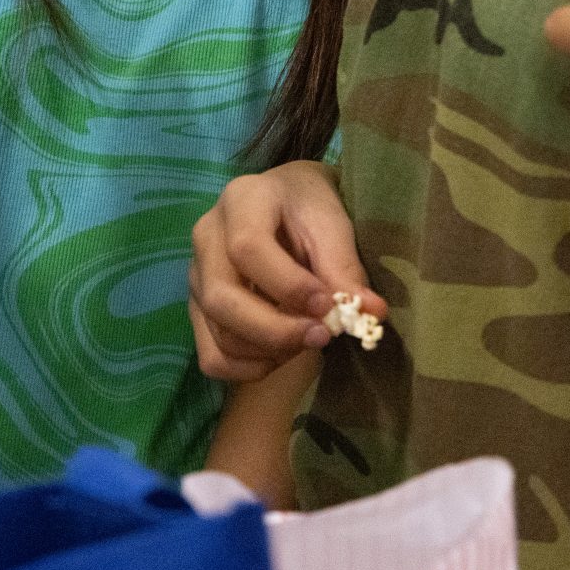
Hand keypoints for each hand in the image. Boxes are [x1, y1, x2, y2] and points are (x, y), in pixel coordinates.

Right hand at [189, 161, 379, 382]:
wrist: (284, 201)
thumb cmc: (309, 209)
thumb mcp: (331, 224)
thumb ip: (345, 267)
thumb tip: (373, 313)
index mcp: (240, 201)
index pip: (247, 249)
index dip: (288, 286)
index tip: (327, 306)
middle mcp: (206, 238)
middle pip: (222, 298)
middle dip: (276, 330)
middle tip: (321, 336)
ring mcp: (196, 276)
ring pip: (218, 332)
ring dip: (267, 350)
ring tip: (307, 339)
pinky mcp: (197, 309)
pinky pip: (212, 356)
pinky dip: (248, 368)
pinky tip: (281, 354)